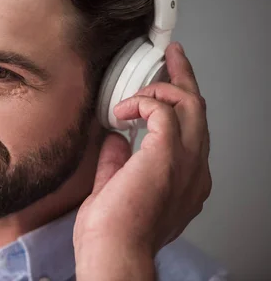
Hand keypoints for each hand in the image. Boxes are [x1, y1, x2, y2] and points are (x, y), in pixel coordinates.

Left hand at [73, 42, 211, 278]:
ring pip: (190, 104)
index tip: (167, 86)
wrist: (114, 253)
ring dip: (164, 87)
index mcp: (185, 180)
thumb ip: (120, 162)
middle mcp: (194, 170)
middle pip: (197, 111)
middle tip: (172, 57)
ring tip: (141, 83)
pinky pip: (163, 109)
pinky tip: (122, 111)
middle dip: (184, 79)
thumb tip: (116, 138)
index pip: (191, 132)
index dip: (181, 106)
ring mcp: (184, 162)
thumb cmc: (115, 233)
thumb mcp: (118, 188)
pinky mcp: (166, 155)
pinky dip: (142, 102)